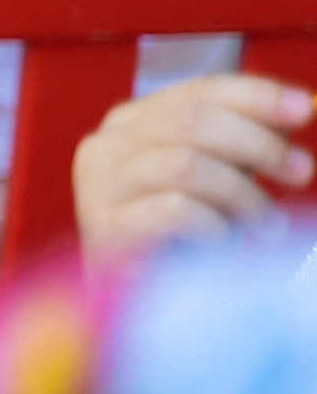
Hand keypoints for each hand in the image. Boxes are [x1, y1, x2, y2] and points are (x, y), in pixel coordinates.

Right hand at [74, 74, 314, 263]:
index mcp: (131, 123)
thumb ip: (240, 144)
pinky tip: (221, 242)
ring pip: (185, 164)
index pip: (197, 91)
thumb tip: (295, 111)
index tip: (305, 108)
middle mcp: (107, 145)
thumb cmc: (179, 238)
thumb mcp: (214, 178)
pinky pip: (174, 210)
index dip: (255, 96)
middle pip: (191, 121)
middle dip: (258, 143)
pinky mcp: (104, 227)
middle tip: (300, 170)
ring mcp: (98, 185)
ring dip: (242, 194)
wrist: (133, 301)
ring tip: (266, 223)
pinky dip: (213, 225)